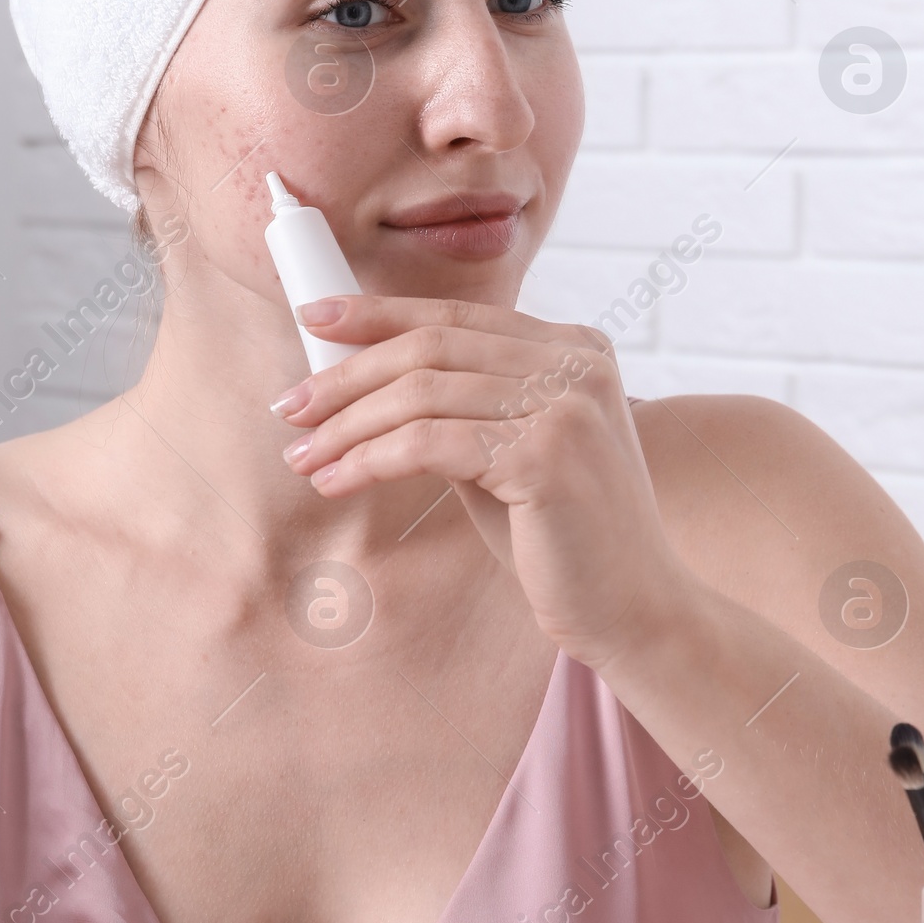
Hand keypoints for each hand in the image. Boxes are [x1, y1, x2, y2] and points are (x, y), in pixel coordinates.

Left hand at [273, 295, 687, 667]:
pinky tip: (336, 482)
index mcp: (576, 348)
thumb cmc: (562, 536)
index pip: (459, 315)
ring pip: (422, 394)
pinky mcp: (546, 456)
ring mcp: (567, 406)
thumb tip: (360, 381)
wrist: (633, 608)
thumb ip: (458, 408)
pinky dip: (369, 461)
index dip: (378, 314)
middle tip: (290, 408)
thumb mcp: (509, 451)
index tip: (314, 319)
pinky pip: (428, 445)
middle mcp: (578, 363)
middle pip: (432, 346)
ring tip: (304, 457)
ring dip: (347, 426)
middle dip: (347, 376)